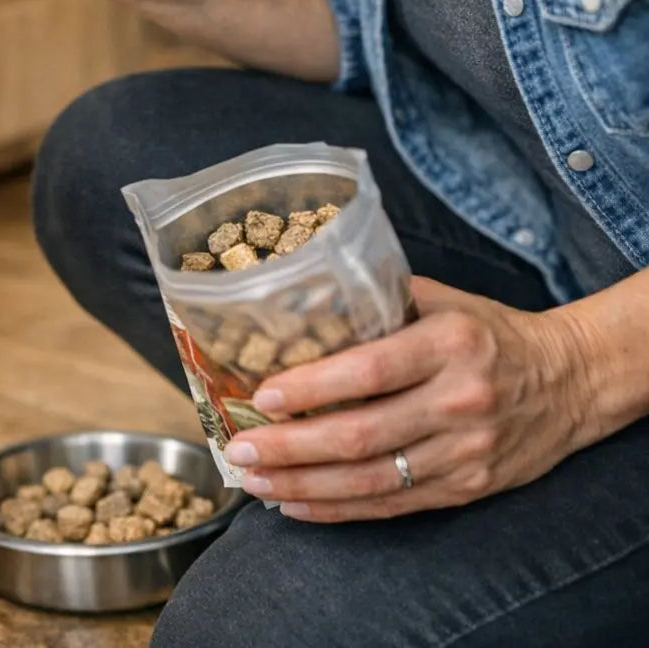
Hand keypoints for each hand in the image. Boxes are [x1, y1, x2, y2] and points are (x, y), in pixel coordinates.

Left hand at [221, 277, 594, 521]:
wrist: (571, 380)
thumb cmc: (488, 332)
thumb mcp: (441, 300)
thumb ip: (376, 301)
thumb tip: (296, 300)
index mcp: (449, 344)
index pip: (368, 371)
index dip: (310, 388)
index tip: (261, 397)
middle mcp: (459, 401)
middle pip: (360, 435)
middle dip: (290, 447)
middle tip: (239, 449)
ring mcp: (466, 451)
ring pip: (370, 479)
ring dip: (303, 485)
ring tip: (253, 482)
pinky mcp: (468, 488)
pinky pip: (392, 504)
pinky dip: (337, 510)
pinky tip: (294, 504)